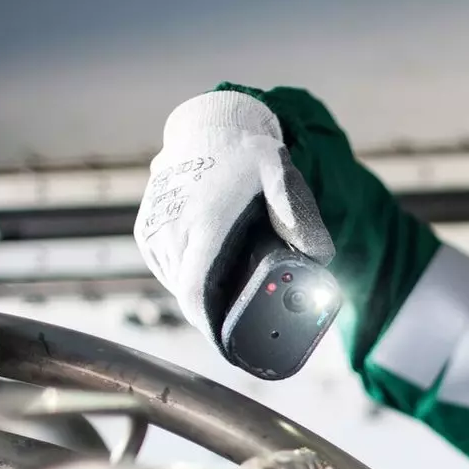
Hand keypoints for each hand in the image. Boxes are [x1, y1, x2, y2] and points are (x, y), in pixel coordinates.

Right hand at [133, 90, 333, 345]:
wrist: (211, 123)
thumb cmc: (250, 155)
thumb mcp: (284, 178)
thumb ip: (301, 216)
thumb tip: (321, 256)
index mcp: (204, 227)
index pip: (196, 296)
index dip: (211, 328)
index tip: (230, 345)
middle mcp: (172, 231)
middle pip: (190, 297)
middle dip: (216, 316)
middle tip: (246, 326)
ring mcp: (155, 230)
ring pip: (176, 284)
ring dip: (201, 295)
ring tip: (232, 294)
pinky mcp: (146, 228)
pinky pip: (165, 267)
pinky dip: (185, 276)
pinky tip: (208, 272)